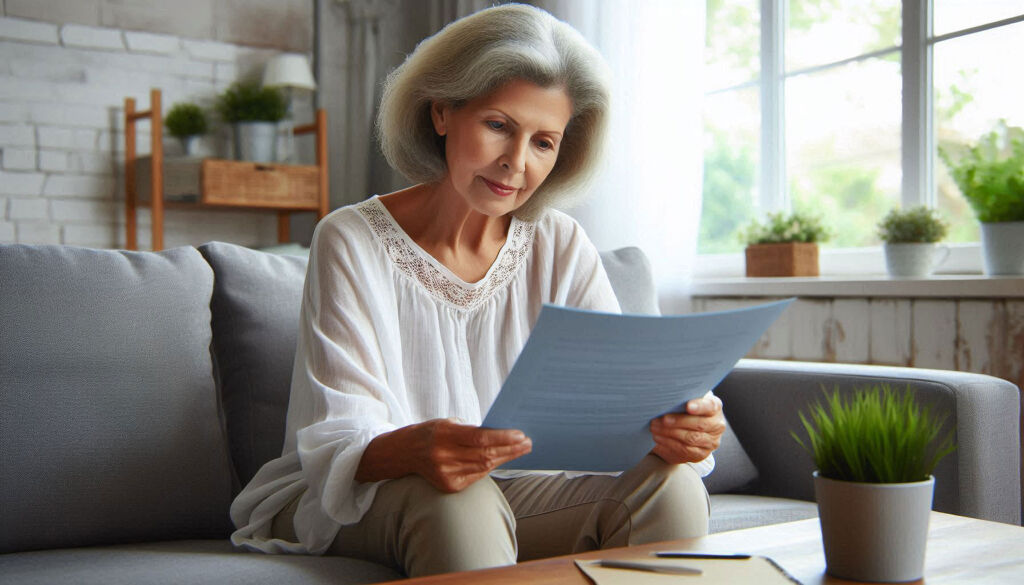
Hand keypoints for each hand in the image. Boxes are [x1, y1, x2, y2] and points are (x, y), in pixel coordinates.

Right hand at [357, 418, 530, 492]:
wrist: (402, 453)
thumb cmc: (430, 433)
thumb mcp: (447, 423)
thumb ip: (470, 430)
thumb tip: (502, 433)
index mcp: (444, 435)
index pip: (480, 438)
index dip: (503, 438)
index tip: (521, 434)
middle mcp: (443, 456)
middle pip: (485, 455)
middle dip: (510, 449)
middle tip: (527, 443)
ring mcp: (445, 474)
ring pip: (483, 467)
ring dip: (504, 458)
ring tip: (520, 450)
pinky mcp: (448, 486)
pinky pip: (476, 476)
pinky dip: (490, 467)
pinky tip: (501, 459)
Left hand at [649, 392, 724, 464]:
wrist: (687, 429)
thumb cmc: (684, 410)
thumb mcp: (685, 401)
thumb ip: (681, 398)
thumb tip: (665, 397)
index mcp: (715, 408)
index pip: (711, 406)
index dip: (700, 406)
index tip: (688, 406)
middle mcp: (717, 425)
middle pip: (700, 424)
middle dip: (679, 421)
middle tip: (663, 418)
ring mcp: (711, 441)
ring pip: (691, 438)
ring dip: (670, 433)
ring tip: (655, 427)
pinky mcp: (701, 454)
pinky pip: (685, 450)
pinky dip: (669, 443)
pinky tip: (658, 437)